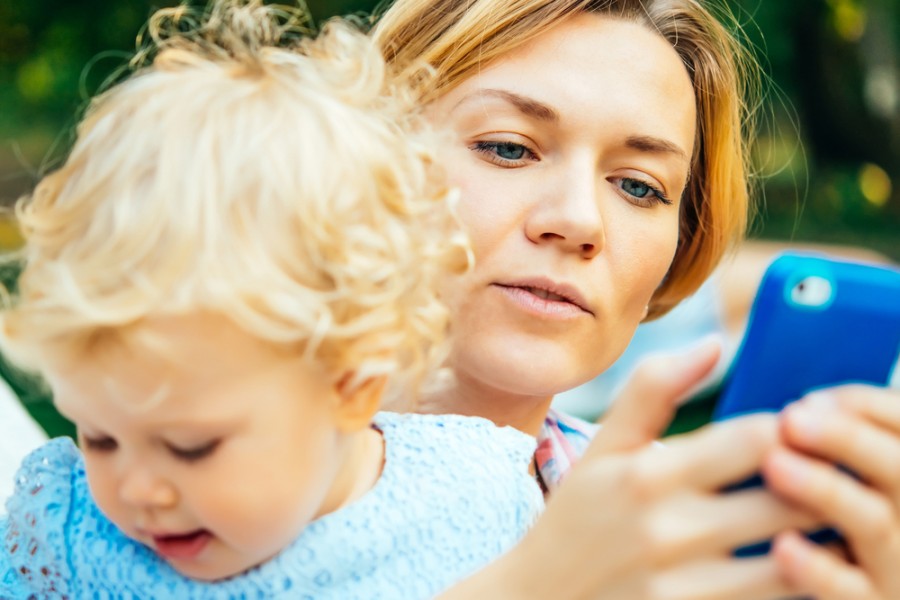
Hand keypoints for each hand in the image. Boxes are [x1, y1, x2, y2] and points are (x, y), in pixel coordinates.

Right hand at [483, 339, 811, 599]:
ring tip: (826, 520)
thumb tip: (713, 343)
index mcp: (648, 474)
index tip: (809, 431)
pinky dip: (802, 582)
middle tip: (837, 474)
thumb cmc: (574, 522)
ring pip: (797, 558)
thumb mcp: (601, 451)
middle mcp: (669, 530)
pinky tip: (801, 567)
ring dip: (824, 538)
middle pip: (789, 495)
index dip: (798, 429)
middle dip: (824, 480)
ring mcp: (685, 587)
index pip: (757, 437)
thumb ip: (652, 390)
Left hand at [765, 385, 899, 598]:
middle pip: (897, 470)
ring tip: (775, 465)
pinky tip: (782, 546)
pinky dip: (817, 569)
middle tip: (792, 419)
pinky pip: (848, 592)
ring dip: (825, 489)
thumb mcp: (855, 482)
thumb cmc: (843, 533)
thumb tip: (803, 407)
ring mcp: (899, 569)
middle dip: (846, 438)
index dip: (862, 406)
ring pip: (874, 523)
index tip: (808, 398)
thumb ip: (842, 442)